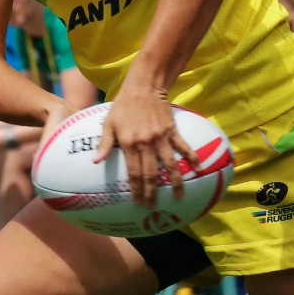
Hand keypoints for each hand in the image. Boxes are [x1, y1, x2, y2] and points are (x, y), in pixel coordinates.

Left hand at [94, 88, 199, 207]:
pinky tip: (198, 170)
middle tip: (153, 207)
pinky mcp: (172, 131)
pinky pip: (183, 147)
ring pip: (170, 165)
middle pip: (151, 174)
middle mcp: (146, 143)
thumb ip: (105, 144)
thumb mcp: (109, 123)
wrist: (143, 87)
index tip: (138, 201)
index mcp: (129, 143)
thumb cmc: (123, 106)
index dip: (136, 189)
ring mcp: (161, 138)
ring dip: (174, 182)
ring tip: (178, 196)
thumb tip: (96, 162)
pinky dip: (192, 158)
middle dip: (152, 192)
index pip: (134, 173)